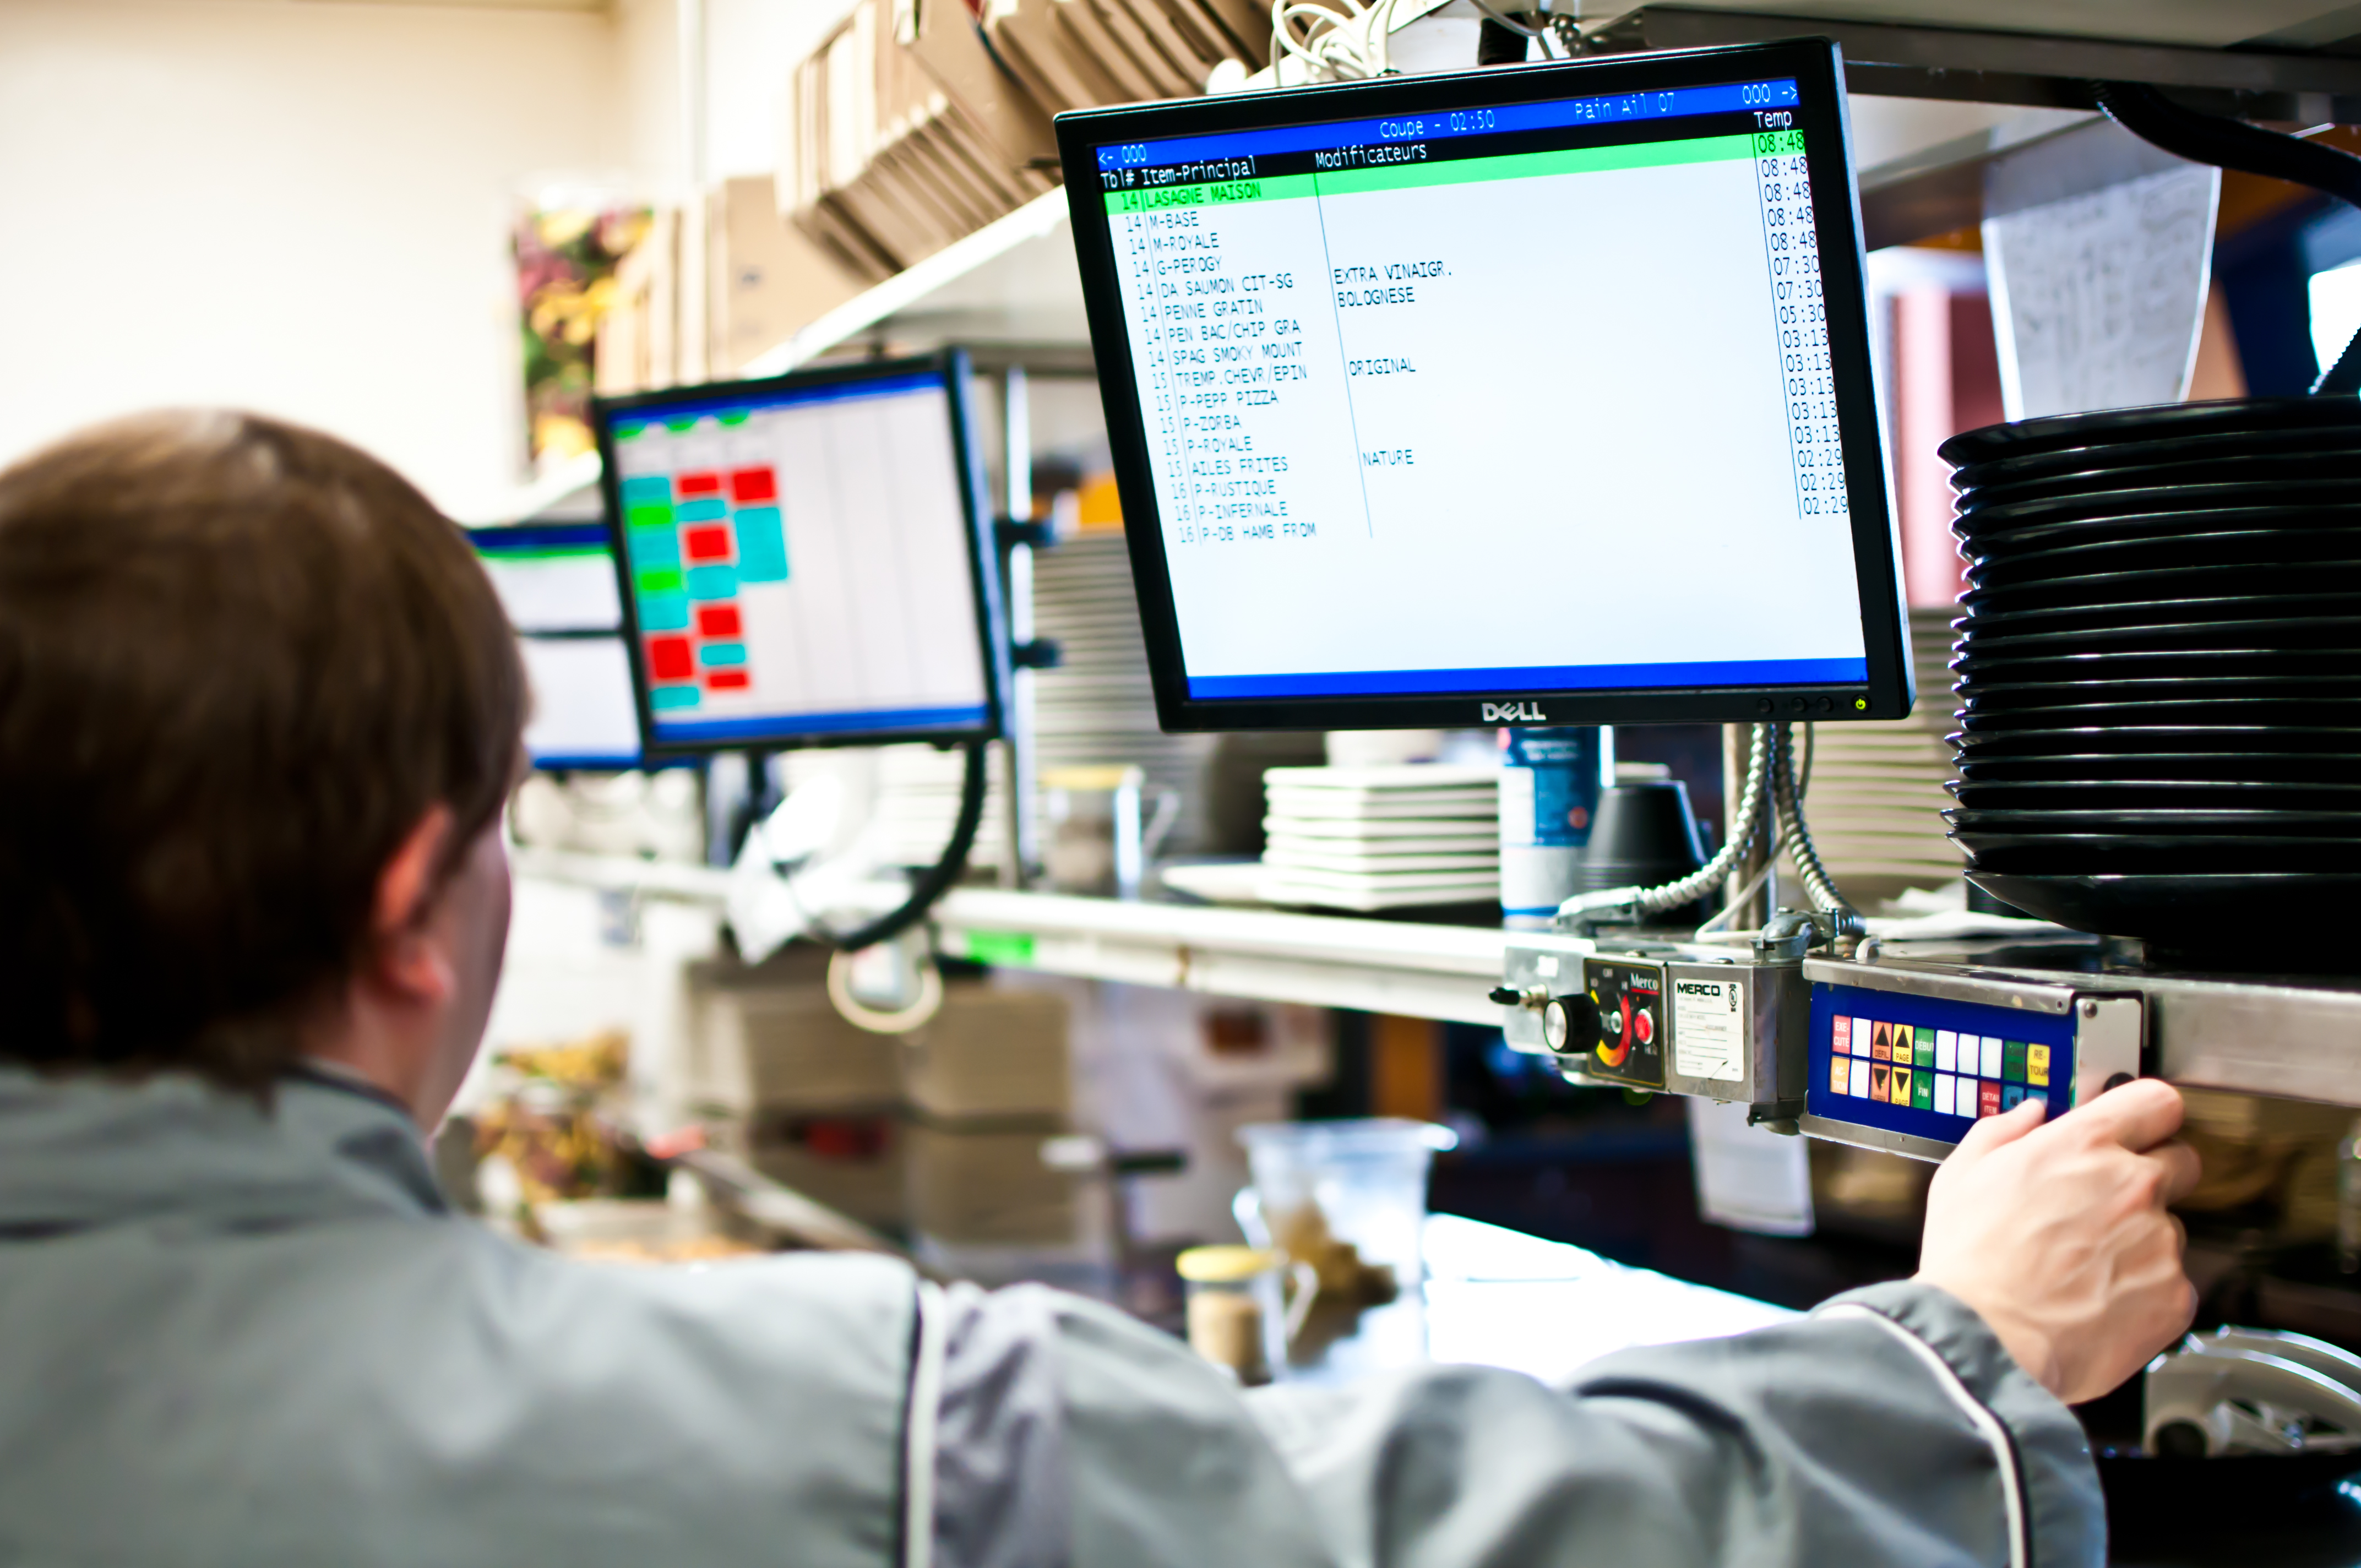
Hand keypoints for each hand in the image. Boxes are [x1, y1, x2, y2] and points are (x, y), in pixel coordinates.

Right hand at [1915, 1078, 2200, 1404]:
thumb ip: (2002, 1132)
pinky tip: (2100, 1301)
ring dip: (2142, 1242)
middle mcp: (2134, 1185)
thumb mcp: (1961, 1175)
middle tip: (2109, 1205)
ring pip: (2171, 1229)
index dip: (2148, 1115)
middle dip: (2153, 1176)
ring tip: (2088, 1269)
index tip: (2138, 1128)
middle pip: (2182, 1161)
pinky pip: (2173, 1284)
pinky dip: (2145, 1292)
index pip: (2156, 1102)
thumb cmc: (1969, 1260)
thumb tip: (2031, 1115)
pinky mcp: (2175, 1296)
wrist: (1985, 1338)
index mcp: (2084, 1145)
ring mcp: (2161, 1242)